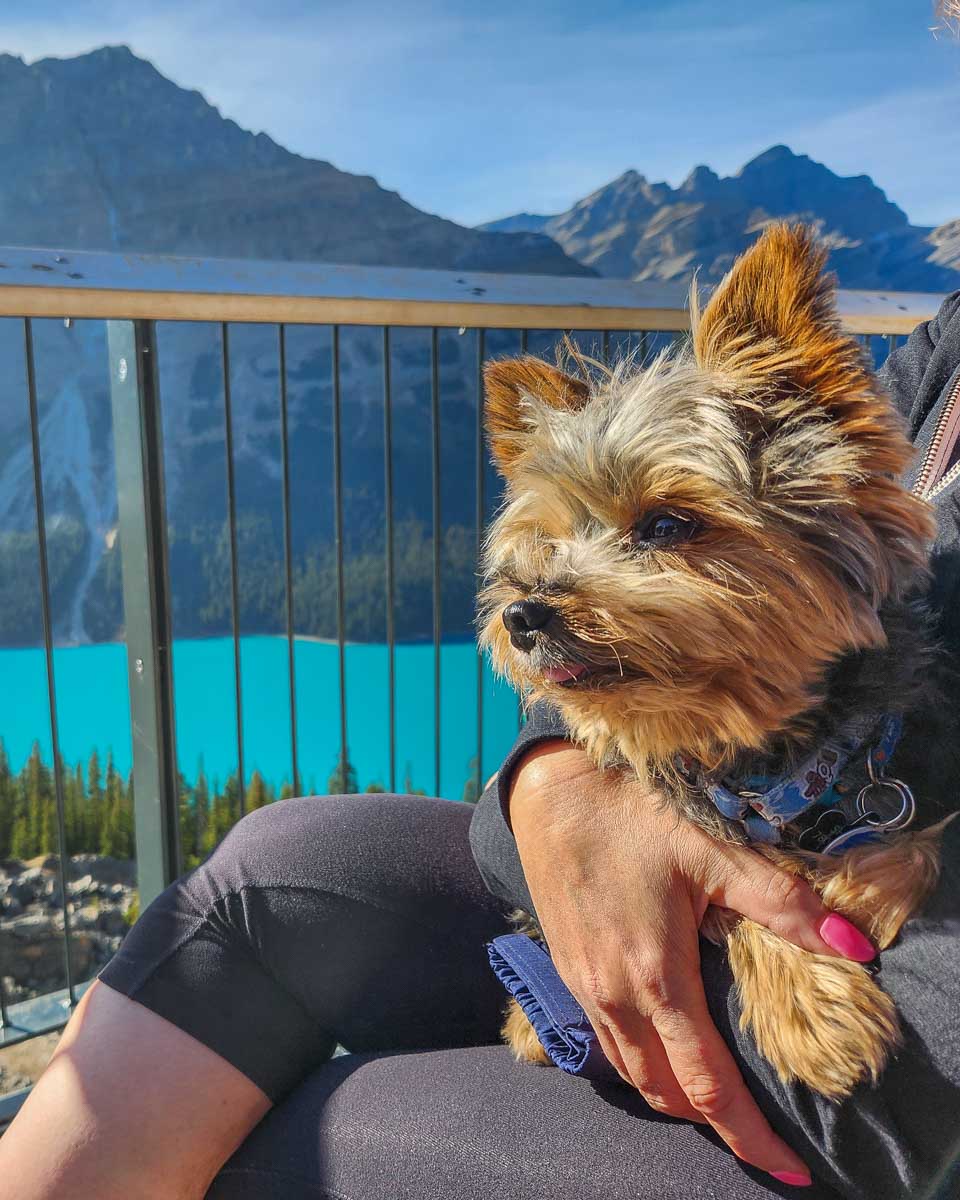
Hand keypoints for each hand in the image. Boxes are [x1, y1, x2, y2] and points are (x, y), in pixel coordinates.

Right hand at [509, 742, 875, 1186]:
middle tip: (757, 1130)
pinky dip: (640, 1062)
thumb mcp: (711, 850)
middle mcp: (615, 995)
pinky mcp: (569, 968)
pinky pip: (607, 1041)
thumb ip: (782, 903)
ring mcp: (585, 985)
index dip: (748, 1133)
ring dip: (672, 1093)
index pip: (706, 1084)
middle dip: (712, 1121)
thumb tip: (854, 945)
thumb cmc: (630, 814)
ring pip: (631, 1071)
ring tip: (713, 1093)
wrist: (550, 793)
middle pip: (665, 1092)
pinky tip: (660, 1039)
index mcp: (656, 977)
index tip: (786, 1165)